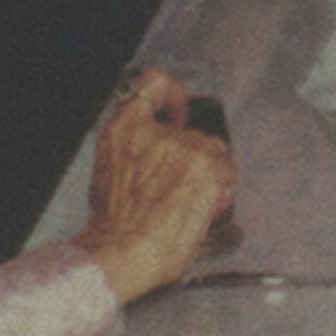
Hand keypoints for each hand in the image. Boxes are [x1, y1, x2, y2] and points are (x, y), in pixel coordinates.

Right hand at [72, 71, 237, 302]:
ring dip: (208, 176)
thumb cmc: (116, 227)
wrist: (123, 252)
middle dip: (194, 159)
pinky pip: (227, 169)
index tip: (180, 107)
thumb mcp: (108, 173)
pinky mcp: (205, 166)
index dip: (172, 93)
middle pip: (193, 131)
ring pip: (212, 151)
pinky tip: (205, 206)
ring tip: (189, 203)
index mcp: (123, 130)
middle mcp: (152, 131)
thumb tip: (150, 153)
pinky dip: (222, 188)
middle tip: (182, 188)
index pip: (154, 83)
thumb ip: (131, 150)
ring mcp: (181, 146)